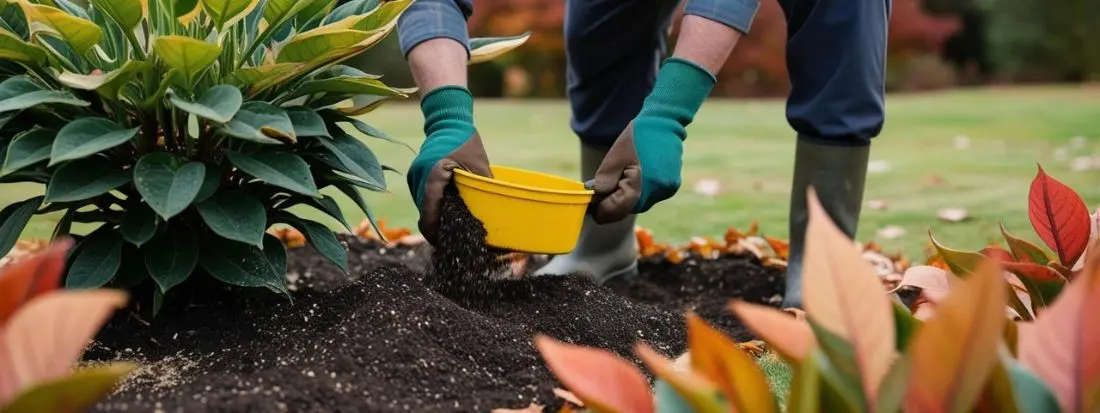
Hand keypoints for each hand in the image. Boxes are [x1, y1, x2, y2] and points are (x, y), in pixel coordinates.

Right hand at [407, 86, 490, 243]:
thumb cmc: (466, 141)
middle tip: (453, 242)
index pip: (428, 213)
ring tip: (451, 230)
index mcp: (432, 176)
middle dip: (436, 229)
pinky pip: (423, 197)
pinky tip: (446, 213)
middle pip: (424, 213)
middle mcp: (418, 178)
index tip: (445, 245)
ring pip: (422, 207)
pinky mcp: (416, 176)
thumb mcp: (479, 166)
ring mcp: (414, 177)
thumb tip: (498, 213)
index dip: (435, 233)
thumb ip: (483, 188)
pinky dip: (433, 207)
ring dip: (434, 218)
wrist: (448, 120)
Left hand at [586, 57, 716, 223]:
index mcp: (640, 188)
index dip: (600, 210)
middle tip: (600, 191)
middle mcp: (656, 195)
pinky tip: (636, 174)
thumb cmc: (637, 138)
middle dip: (613, 202)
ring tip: (619, 177)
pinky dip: (639, 191)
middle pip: (627, 210)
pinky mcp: (671, 187)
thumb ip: (604, 181)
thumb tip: (595, 198)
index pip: (615, 212)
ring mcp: (666, 192)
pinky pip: (649, 196)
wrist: (664, 122)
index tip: (590, 205)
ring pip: (638, 204)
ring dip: (626, 197)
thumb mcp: (614, 158)